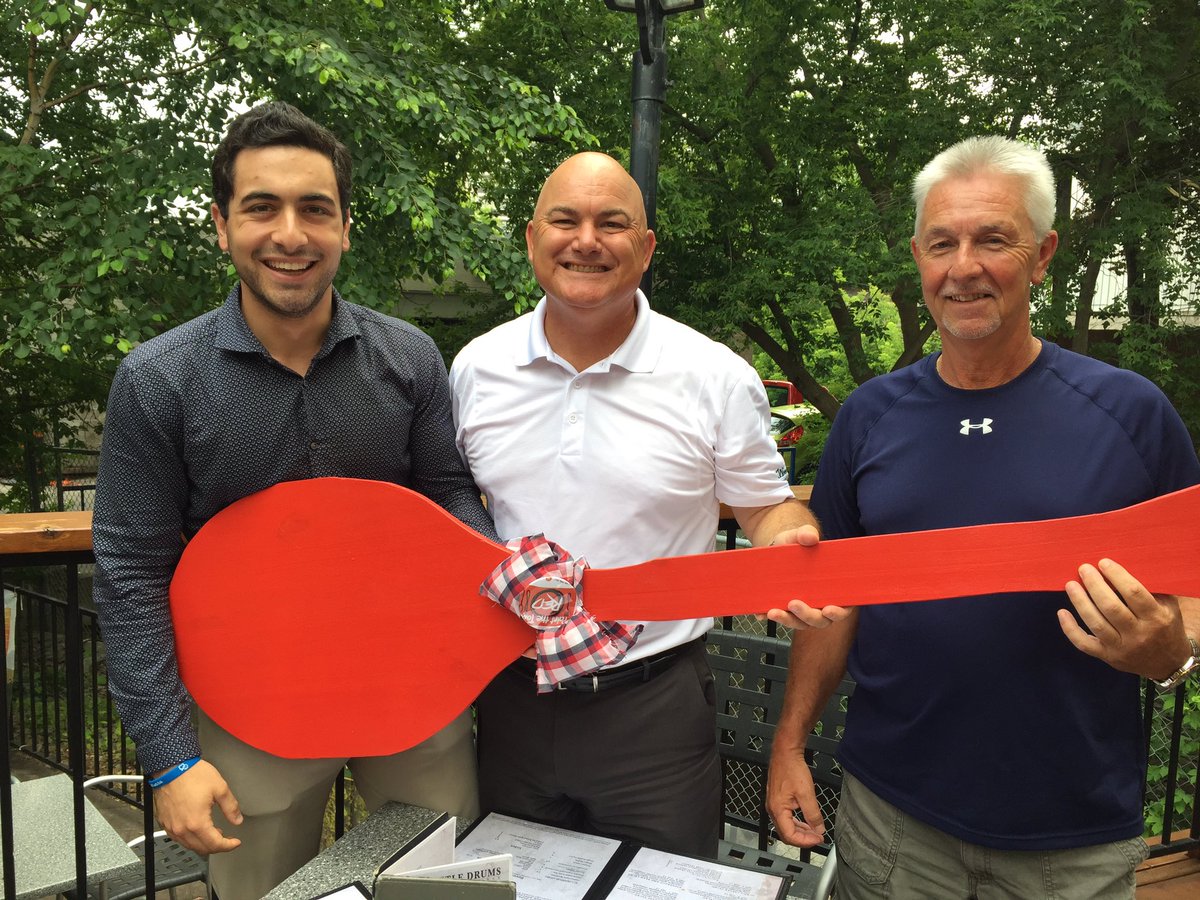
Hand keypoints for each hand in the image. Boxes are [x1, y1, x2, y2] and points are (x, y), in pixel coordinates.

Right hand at [153, 759, 242, 853]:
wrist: (171, 767)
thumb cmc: (192, 774)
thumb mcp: (220, 788)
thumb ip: (231, 807)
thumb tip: (237, 820)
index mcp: (197, 823)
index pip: (215, 844)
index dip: (228, 846)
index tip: (235, 842)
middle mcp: (182, 829)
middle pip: (202, 849)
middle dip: (217, 846)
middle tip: (226, 839)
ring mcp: (171, 827)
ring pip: (189, 845)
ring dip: (203, 843)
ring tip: (214, 833)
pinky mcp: (164, 822)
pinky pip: (178, 838)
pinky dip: (190, 839)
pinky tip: (197, 829)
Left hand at [758, 526, 850, 628]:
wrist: (779, 547)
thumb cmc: (798, 544)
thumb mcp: (801, 535)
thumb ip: (807, 533)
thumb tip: (809, 537)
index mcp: (835, 589)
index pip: (843, 607)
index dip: (839, 612)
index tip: (828, 609)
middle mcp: (821, 604)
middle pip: (820, 620)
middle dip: (807, 615)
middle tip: (794, 604)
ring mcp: (804, 609)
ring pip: (799, 622)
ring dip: (787, 620)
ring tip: (773, 611)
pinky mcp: (785, 609)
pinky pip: (780, 617)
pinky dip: (770, 616)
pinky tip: (760, 613)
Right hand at [765, 744, 825, 847]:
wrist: (785, 752)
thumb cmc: (792, 768)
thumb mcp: (807, 793)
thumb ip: (813, 814)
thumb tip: (818, 829)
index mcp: (778, 810)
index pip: (790, 836)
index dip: (805, 841)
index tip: (818, 839)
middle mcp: (773, 809)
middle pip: (786, 834)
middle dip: (803, 838)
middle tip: (817, 838)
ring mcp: (774, 804)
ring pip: (786, 826)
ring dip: (800, 831)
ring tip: (814, 831)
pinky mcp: (777, 799)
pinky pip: (786, 817)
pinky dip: (797, 822)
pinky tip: (806, 821)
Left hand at [1058, 558, 1189, 679]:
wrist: (1168, 662)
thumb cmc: (1166, 627)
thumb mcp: (1168, 607)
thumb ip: (1151, 589)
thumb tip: (1122, 566)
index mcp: (1156, 618)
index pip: (1134, 593)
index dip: (1117, 576)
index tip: (1103, 563)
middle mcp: (1139, 634)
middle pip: (1111, 607)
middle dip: (1094, 585)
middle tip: (1084, 569)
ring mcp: (1121, 648)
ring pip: (1096, 624)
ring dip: (1080, 602)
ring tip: (1070, 585)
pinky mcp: (1108, 656)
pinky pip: (1084, 644)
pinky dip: (1070, 629)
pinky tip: (1061, 612)